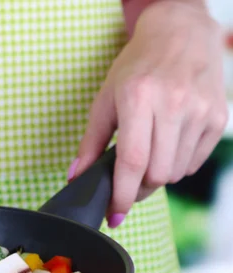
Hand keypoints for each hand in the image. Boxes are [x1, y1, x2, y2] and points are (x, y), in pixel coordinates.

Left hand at [69, 1, 228, 227]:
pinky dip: (176, 166)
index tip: (113, 216)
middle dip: (137, 189)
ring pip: (175, 173)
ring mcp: (200, 111)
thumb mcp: (105, 99)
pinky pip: (193, 163)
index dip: (122, 196)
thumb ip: (90, 142)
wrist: (180, 35)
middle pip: (156, 174)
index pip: (132, 162)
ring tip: (146, 157)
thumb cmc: (136, 68)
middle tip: (126, 183)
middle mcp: (173, 104)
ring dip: (156, 177)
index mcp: (138, 98)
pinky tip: (166, 147)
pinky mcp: (217, 118)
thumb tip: (76, 178)